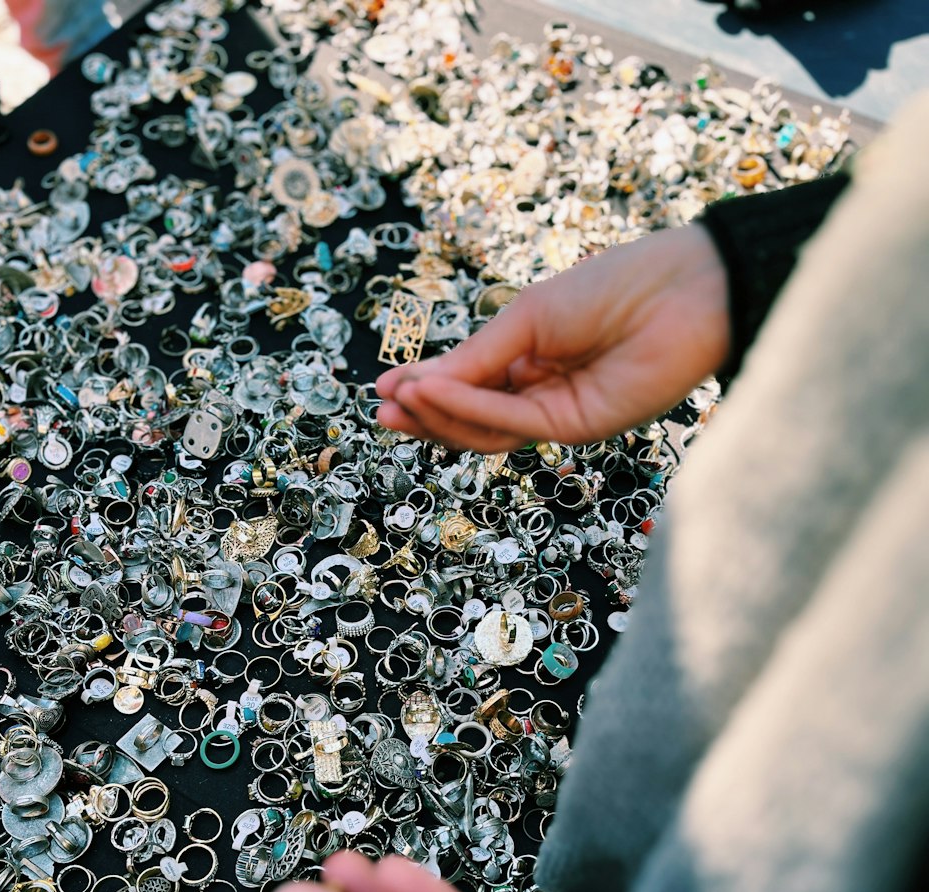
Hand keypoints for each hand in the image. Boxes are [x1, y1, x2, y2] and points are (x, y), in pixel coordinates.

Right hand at [375, 223, 729, 451]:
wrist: (683, 293)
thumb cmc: (614, 288)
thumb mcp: (527, 317)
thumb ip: (476, 356)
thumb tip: (418, 382)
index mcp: (532, 358)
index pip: (470, 384)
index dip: (427, 387)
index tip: (384, 385)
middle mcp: (543, 391)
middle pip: (472, 416)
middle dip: (424, 413)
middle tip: (381, 408)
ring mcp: (559, 414)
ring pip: (487, 429)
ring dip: (439, 416)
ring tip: (400, 401)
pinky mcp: (576, 429)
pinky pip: (511, 423)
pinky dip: (469, 409)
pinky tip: (434, 393)